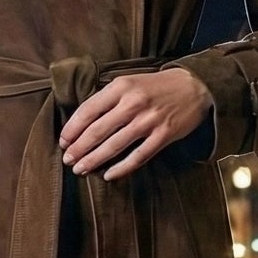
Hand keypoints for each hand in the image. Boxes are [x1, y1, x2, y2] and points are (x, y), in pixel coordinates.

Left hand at [59, 68, 213, 180]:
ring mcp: (148, 121)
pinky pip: (138, 157)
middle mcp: (133, 104)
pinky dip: (121, 168)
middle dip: (79, 148)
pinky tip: (108, 175)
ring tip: (80, 170)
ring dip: (94, 160)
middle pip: (98, 131)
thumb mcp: (130, 82)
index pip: (89, 110)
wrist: (194, 86)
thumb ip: (109, 98)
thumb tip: (82, 121)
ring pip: (114, 146)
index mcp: (121, 87)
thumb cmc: (156, 86)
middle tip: (67, 160)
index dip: (72, 128)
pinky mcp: (163, 136)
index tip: (63, 141)